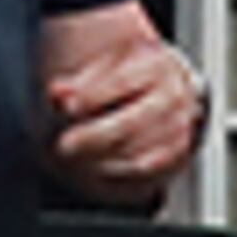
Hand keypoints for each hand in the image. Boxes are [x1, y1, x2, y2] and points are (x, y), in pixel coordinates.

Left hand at [47, 34, 206, 198]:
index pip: (121, 81)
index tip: (66, 106)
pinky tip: (98, 169)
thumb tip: (56, 94)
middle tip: (63, 145)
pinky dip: (120, 172)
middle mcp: (172, 95)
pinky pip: (148, 169)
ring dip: (103, 158)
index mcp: (153, 64)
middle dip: (94, 136)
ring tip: (76, 159)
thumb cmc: (130, 77)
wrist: (171, 89)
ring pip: (139, 152)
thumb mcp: (103, 69)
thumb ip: (78, 82)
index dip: (92, 94)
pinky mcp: (179, 151)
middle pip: (130, 123)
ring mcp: (179, 126)